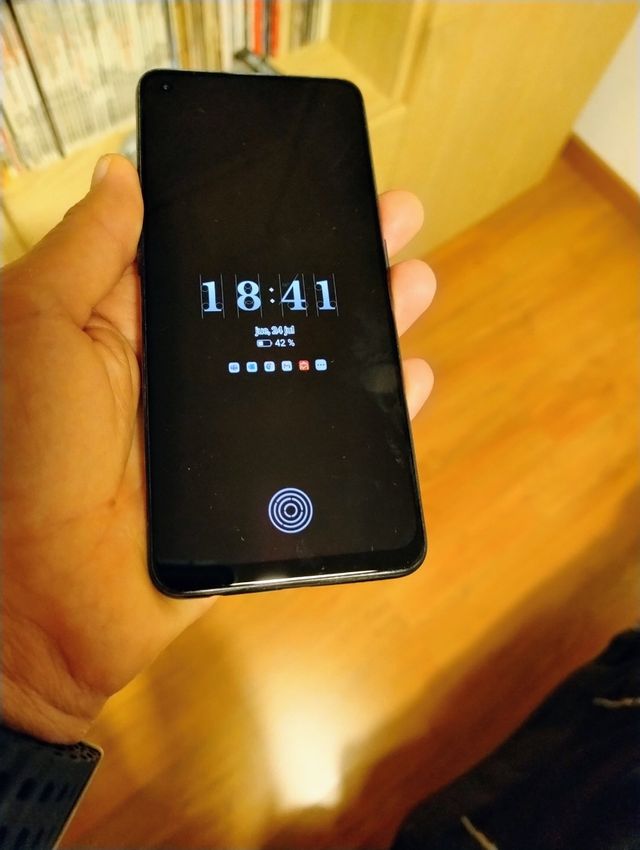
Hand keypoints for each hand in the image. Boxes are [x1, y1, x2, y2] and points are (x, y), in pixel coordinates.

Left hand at [1, 155, 435, 742]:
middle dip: (339, 262)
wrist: (34, 602)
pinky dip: (374, 417)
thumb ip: (87, 252)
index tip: (319, 184)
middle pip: (280, 308)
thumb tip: (124, 173)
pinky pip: (327, 446)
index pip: (217, 259)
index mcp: (135, 329)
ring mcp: (229, 434)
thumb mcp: (36, 329)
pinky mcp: (259, 490)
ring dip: (367, 326)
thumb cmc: (17, 453)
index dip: (268, 222)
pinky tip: (412, 379)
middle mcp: (189, 375)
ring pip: (313, 370)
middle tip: (392, 218)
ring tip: (413, 283)